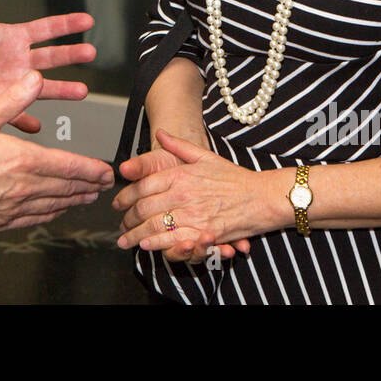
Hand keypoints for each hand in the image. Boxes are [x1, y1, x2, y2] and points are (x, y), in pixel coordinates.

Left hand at [0, 0, 95, 131]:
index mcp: (13, 38)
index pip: (47, 28)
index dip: (67, 23)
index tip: (87, 20)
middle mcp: (18, 61)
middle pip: (53, 57)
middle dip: (72, 54)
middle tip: (90, 52)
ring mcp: (11, 83)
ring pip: (43, 87)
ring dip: (62, 89)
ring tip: (81, 91)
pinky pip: (16, 113)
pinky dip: (26, 120)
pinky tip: (37, 124)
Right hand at [0, 72, 114, 230]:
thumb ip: (11, 99)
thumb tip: (33, 79)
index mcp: (22, 160)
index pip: (68, 166)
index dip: (92, 170)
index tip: (106, 171)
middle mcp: (24, 186)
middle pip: (67, 187)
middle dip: (90, 185)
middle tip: (105, 184)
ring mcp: (15, 207)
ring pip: (55, 204)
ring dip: (76, 200)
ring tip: (89, 196)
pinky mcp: (3, 221)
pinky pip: (36, 218)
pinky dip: (53, 213)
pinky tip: (56, 211)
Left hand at [113, 130, 272, 256]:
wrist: (263, 196)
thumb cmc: (235, 178)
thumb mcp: (206, 157)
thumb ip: (179, 146)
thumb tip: (160, 134)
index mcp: (181, 174)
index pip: (143, 186)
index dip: (126, 197)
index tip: (117, 204)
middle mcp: (183, 194)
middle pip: (144, 208)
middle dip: (127, 219)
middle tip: (120, 225)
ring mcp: (193, 214)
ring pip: (154, 226)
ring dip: (135, 235)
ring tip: (125, 241)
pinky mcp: (203, 233)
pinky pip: (173, 240)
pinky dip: (156, 244)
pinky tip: (146, 246)